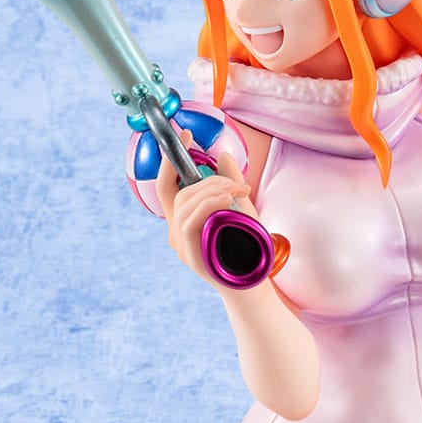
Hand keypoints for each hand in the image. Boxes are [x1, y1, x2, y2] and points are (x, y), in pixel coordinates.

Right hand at [155, 130, 256, 288]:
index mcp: (184, 220)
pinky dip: (208, 204)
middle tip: (234, 182)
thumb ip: (231, 184)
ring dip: (212, 190)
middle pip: (176, 192)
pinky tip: (225, 199)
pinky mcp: (189, 254)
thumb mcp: (242, 210)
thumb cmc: (248, 251)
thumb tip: (222, 154)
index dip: (171, 159)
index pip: (168, 185)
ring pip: (184, 204)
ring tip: (237, 191)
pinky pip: (190, 221)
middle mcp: (177, 232)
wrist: (254, 287)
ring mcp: (181, 245)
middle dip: (205, 178)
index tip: (186, 135)